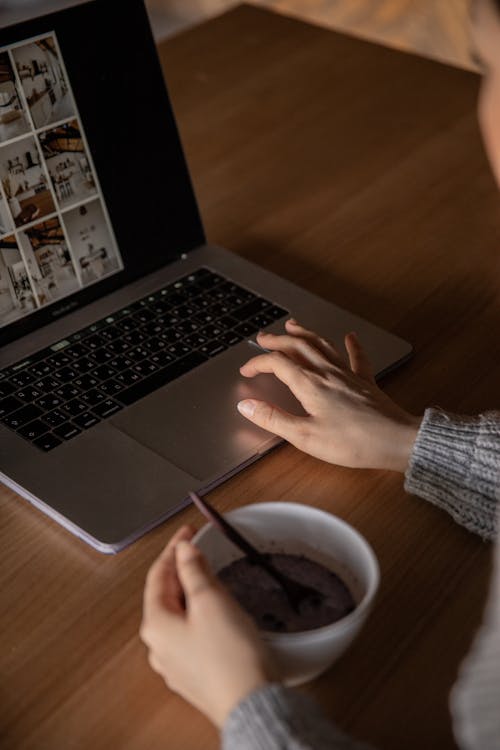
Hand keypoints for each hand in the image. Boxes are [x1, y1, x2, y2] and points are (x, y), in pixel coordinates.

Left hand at [140, 526, 270, 726]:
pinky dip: (201, 616)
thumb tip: (183, 550)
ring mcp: (176, 665)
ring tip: (211, 577)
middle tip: (200, 549)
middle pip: (166, 596)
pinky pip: (192, 636)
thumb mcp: (210, 600)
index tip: (187, 531)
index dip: (173, 548)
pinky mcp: (196, 675)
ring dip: (192, 593)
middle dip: (182, 570)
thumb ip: (193, 570)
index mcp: (156, 625)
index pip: (158, 575)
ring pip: (180, 617)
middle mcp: (159, 648)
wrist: (252, 704)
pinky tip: (217, 613)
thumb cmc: (231, 655)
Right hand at [237, 319, 420, 471]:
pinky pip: (357, 357)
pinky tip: (350, 337)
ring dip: (305, 333)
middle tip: (263, 338)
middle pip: (297, 347)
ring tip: (293, 326)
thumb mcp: (305, 436)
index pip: (277, 364)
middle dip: (277, 340)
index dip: (258, 363)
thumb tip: (246, 406)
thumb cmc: (352, 443)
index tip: (246, 371)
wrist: (395, 440)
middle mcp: (327, 373)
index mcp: (310, 385)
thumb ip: (273, 419)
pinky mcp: (366, 382)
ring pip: (322, 345)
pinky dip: (351, 345)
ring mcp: (348, 375)